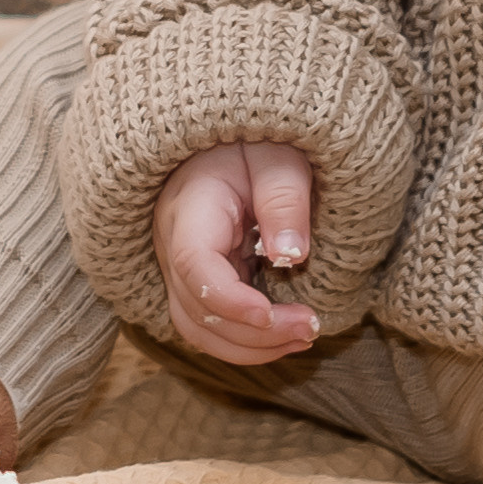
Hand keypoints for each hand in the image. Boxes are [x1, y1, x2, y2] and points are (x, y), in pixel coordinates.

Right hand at [152, 141, 319, 366]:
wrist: (227, 137)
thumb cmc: (255, 141)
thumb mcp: (278, 155)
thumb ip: (284, 199)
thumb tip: (291, 256)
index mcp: (189, 206)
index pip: (193, 264)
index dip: (228, 299)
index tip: (270, 313)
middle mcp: (172, 242)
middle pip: (196, 308)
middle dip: (253, 333)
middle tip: (310, 328)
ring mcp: (179, 264)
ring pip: (198, 327)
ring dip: (249, 346)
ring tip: (303, 338)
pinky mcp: (196, 278)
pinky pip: (209, 322)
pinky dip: (244, 339)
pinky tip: (286, 334)